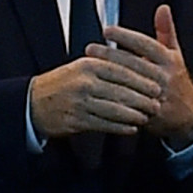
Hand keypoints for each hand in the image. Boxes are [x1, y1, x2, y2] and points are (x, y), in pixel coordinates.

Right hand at [29, 56, 161, 138]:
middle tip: (158, 104)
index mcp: (89, 65)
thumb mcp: (82, 66)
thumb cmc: (63, 83)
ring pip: (114, 110)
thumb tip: (137, 64)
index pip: (122, 72)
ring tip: (147, 117)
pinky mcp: (76, 120)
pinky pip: (104, 124)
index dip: (142, 81)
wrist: (33, 102)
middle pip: (121, 92)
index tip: (157, 87)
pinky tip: (131, 128)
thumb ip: (106, 65)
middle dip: (142, 100)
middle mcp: (85, 82)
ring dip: (133, 115)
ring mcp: (80, 102)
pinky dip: (120, 127)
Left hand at [100, 4, 192, 147]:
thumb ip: (166, 31)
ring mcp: (156, 96)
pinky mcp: (148, 113)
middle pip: (134, 64)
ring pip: (128, 83)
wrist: (188, 116)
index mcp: (169, 60)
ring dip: (107, 74)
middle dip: (110, 55)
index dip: (126, 37)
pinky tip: (96, 87)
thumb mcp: (175, 54)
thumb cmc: (176, 79)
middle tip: (90, 48)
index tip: (107, 30)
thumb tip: (163, 7)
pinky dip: (112, 95)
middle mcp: (164, 77)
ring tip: (88, 65)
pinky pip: (128, 103)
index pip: (146, 45)